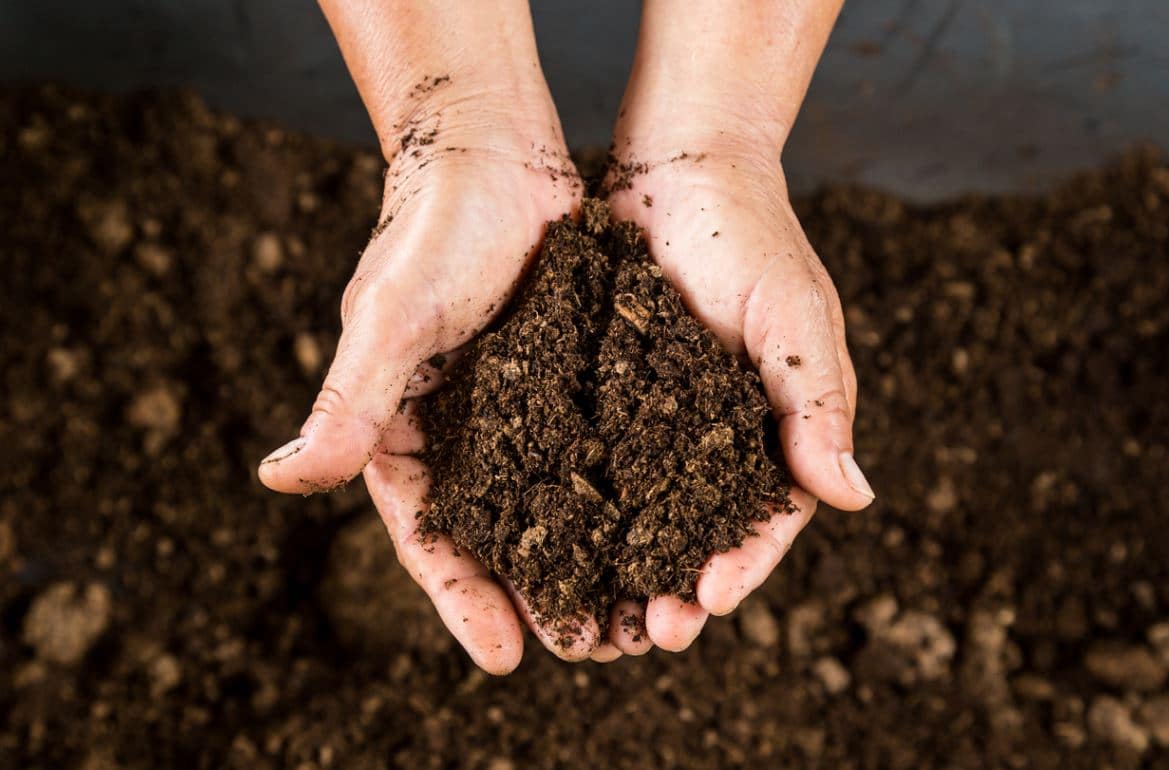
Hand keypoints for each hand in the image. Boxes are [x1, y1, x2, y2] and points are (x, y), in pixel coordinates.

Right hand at [257, 73, 604, 669]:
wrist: (492, 151)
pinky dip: (621, 493)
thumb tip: (279, 480)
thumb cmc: (431, 231)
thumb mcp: (392, 320)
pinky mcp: (566, 380)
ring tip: (631, 614)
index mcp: (403, 431)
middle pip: (498, 535)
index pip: (429, 535)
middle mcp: (461, 432)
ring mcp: (518, 409)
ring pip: (554, 503)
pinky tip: (661, 529)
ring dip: (588, 559)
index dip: (463, 599)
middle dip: (536, 596)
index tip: (505, 659)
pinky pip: (594, 449)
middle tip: (587, 650)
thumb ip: (347, 403)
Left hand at [600, 138, 874, 655]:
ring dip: (623, 568)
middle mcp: (714, 436)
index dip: (742, 563)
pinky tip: (548, 545)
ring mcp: (656, 421)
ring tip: (598, 616)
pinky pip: (590, 462)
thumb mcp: (793, 316)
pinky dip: (577, 509)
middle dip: (677, 586)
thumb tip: (854, 497)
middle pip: (699, 532)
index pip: (767, 516)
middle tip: (647, 633)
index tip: (709, 602)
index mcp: (773, 428)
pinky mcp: (604, 397)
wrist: (678, 169)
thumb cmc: (750, 236)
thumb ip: (816, 402)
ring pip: (641, 514)